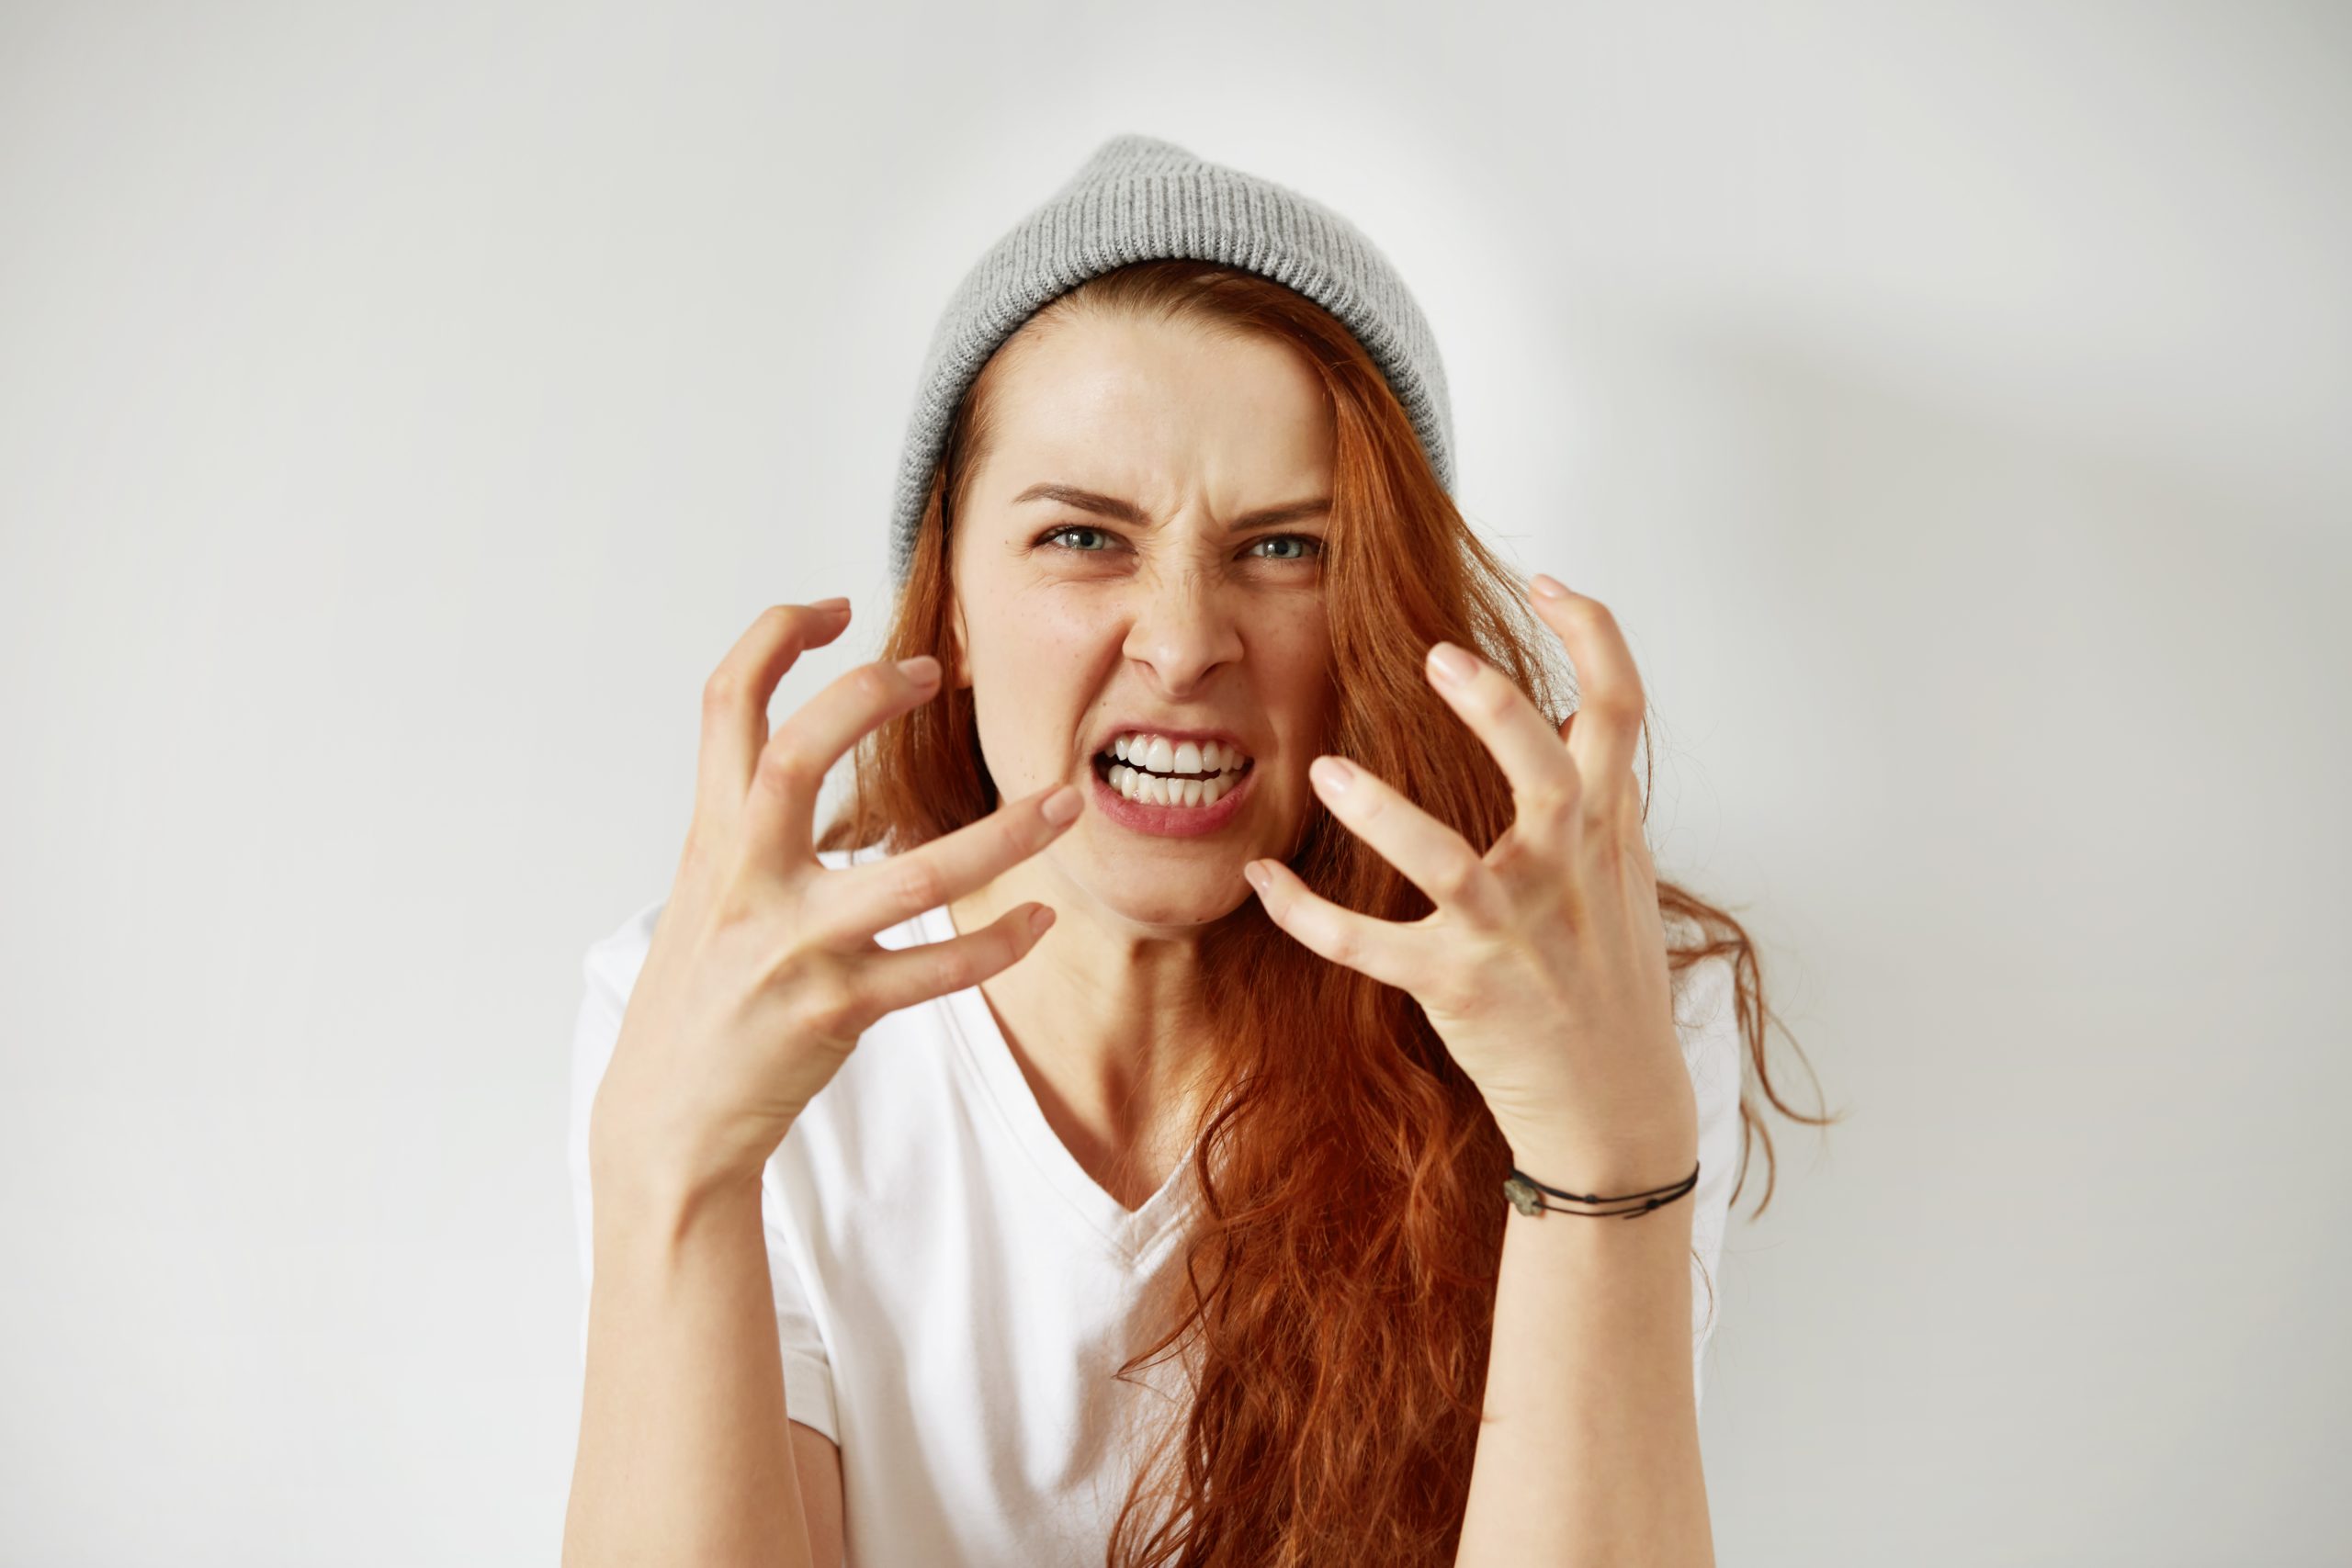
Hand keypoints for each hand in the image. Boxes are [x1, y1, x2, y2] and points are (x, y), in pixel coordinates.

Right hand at [588, 599, 1083, 1199]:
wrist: (666, 1122)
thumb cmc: (698, 999)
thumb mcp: (705, 893)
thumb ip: (747, 824)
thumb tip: (800, 755)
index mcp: (712, 837)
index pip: (725, 703)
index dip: (775, 638)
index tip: (832, 608)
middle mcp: (746, 879)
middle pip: (799, 754)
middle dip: (866, 697)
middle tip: (934, 671)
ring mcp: (793, 947)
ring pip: (914, 874)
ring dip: (1004, 833)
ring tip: (1067, 801)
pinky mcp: (835, 1011)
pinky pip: (936, 971)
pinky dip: (997, 943)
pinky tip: (1039, 919)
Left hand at [1242, 577, 1694, 1191]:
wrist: (1614, 1107)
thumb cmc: (1609, 981)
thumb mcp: (1623, 880)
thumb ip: (1597, 801)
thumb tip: (1569, 718)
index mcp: (1609, 833)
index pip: (1622, 713)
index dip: (1596, 637)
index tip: (1553, 583)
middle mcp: (1565, 874)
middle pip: (1546, 770)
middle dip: (1495, 709)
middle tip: (1434, 655)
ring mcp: (1511, 934)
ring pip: (1447, 862)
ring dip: (1381, 814)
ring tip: (1323, 769)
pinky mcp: (1456, 989)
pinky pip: (1369, 947)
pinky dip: (1307, 916)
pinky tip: (1261, 880)